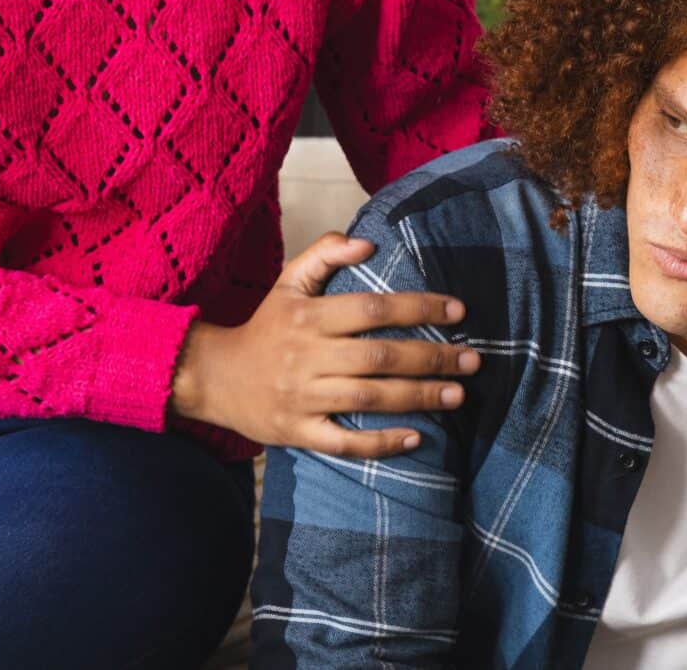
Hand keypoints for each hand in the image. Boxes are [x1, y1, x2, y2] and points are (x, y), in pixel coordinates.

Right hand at [170, 232, 480, 457]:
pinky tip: (417, 437)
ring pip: (369, 399)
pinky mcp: (298, 432)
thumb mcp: (288, 281)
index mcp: (309, 316)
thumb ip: (325, 253)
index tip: (459, 311)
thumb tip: (369, 243)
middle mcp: (307, 356)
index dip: (419, 307)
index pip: (373, 309)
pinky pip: (344, 443)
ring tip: (458, 395)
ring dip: (418, 397)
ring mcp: (303, 397)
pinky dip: (381, 444)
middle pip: (379, 357)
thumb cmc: (265, 326)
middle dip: (431, 358)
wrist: (213, 376)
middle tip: (472, 360)